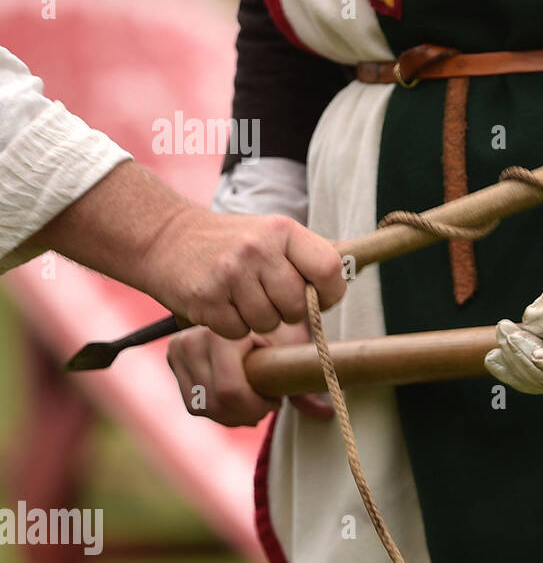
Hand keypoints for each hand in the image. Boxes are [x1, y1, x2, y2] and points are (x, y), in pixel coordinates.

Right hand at [140, 207, 346, 339]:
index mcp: (283, 231)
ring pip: (269, 323)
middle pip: (298, 305)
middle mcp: (258, 249)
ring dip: (259, 320)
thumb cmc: (231, 242)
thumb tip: (357, 264)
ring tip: (243, 298)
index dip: (330, 292)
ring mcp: (230, 274)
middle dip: (289, 311)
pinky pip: (239, 332)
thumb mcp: (273, 234)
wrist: (165, 237)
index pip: (329, 268)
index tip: (319, 297)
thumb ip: (311, 253)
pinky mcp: (206, 299)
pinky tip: (222, 305)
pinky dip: (233, 326)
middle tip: (269, 297)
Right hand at [166, 320, 332, 426]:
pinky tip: (237, 400)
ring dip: (232, 414)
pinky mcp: (172, 360)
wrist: (246, 306)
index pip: (231, 392)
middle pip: (216, 405)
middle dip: (246, 412)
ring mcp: (177, 350)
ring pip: (203, 408)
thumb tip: (324, 413)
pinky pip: (193, 404)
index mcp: (220, 335)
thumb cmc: (276, 327)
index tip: (277, 400)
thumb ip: (303, 383)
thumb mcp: (290, 348)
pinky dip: (217, 410)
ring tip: (255, 401)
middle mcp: (190, 341)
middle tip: (268, 403)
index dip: (258, 406)